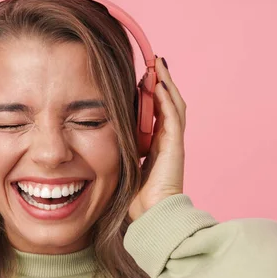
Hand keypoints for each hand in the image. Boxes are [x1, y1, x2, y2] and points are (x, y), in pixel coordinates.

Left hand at [129, 56, 186, 220]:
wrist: (152, 214)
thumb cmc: (136, 197)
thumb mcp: (124, 166)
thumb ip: (120, 150)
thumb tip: (101, 140)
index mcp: (157, 144)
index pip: (157, 111)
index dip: (151, 93)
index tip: (142, 77)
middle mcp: (167, 139)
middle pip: (168, 103)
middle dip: (161, 82)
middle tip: (153, 63)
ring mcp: (173, 141)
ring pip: (173, 104)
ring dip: (166, 84)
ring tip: (158, 65)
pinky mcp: (175, 145)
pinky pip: (173, 116)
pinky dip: (166, 99)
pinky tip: (159, 84)